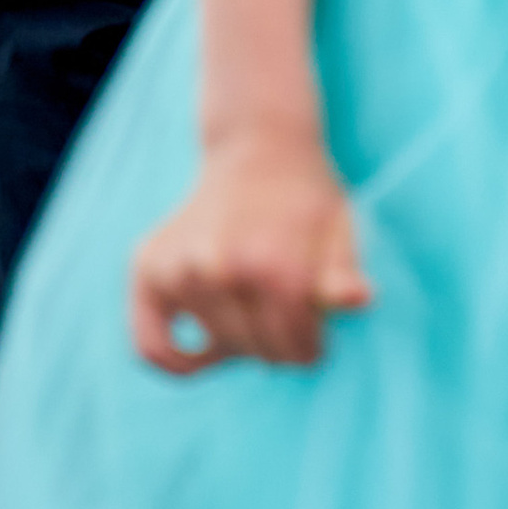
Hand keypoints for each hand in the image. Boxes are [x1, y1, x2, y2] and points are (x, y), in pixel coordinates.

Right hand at [130, 128, 373, 375]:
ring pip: (215, 346)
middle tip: (287, 326)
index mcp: (272, 262)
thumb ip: (342, 273)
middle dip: (280, 348)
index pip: (296, 346)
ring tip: (256, 313)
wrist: (257, 147)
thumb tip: (359, 299)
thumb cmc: (306, 198)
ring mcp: (179, 267)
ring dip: (240, 344)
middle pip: (257, 349)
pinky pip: (149, 345)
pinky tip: (201, 355)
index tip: (316, 341)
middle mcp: (219, 266)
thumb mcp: (338, 230)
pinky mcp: (148, 267)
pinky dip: (174, 361)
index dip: (312, 349)